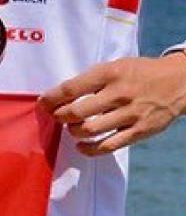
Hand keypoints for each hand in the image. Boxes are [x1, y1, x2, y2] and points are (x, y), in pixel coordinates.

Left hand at [39, 53, 185, 154]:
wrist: (178, 83)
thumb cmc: (139, 73)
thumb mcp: (114, 67)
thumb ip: (91, 80)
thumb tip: (61, 95)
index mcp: (109, 74)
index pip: (71, 88)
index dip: (52, 98)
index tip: (43, 103)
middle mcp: (119, 94)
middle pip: (77, 112)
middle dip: (59, 117)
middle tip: (56, 116)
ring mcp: (129, 115)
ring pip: (90, 130)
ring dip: (73, 131)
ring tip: (71, 128)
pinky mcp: (139, 131)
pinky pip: (109, 146)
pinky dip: (89, 149)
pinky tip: (80, 147)